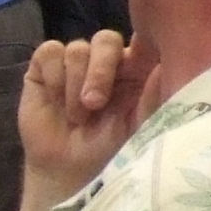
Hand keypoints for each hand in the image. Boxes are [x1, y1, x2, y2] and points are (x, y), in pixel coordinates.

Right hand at [17, 32, 153, 202]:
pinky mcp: (47, 64)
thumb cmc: (110, 147)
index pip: (141, 40)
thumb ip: (152, 96)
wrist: (69, 170)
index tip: (137, 64)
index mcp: (137, 68)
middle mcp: (108, 59)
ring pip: (77, 49)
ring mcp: (77, 59)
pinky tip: (56, 102)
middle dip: (99, 71)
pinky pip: (50, 52)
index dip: (140, 42)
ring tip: (77, 118)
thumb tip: (164, 66)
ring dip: (74, 85)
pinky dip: (54, 77)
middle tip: (94, 104)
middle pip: (106, 40)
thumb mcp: (138, 126)